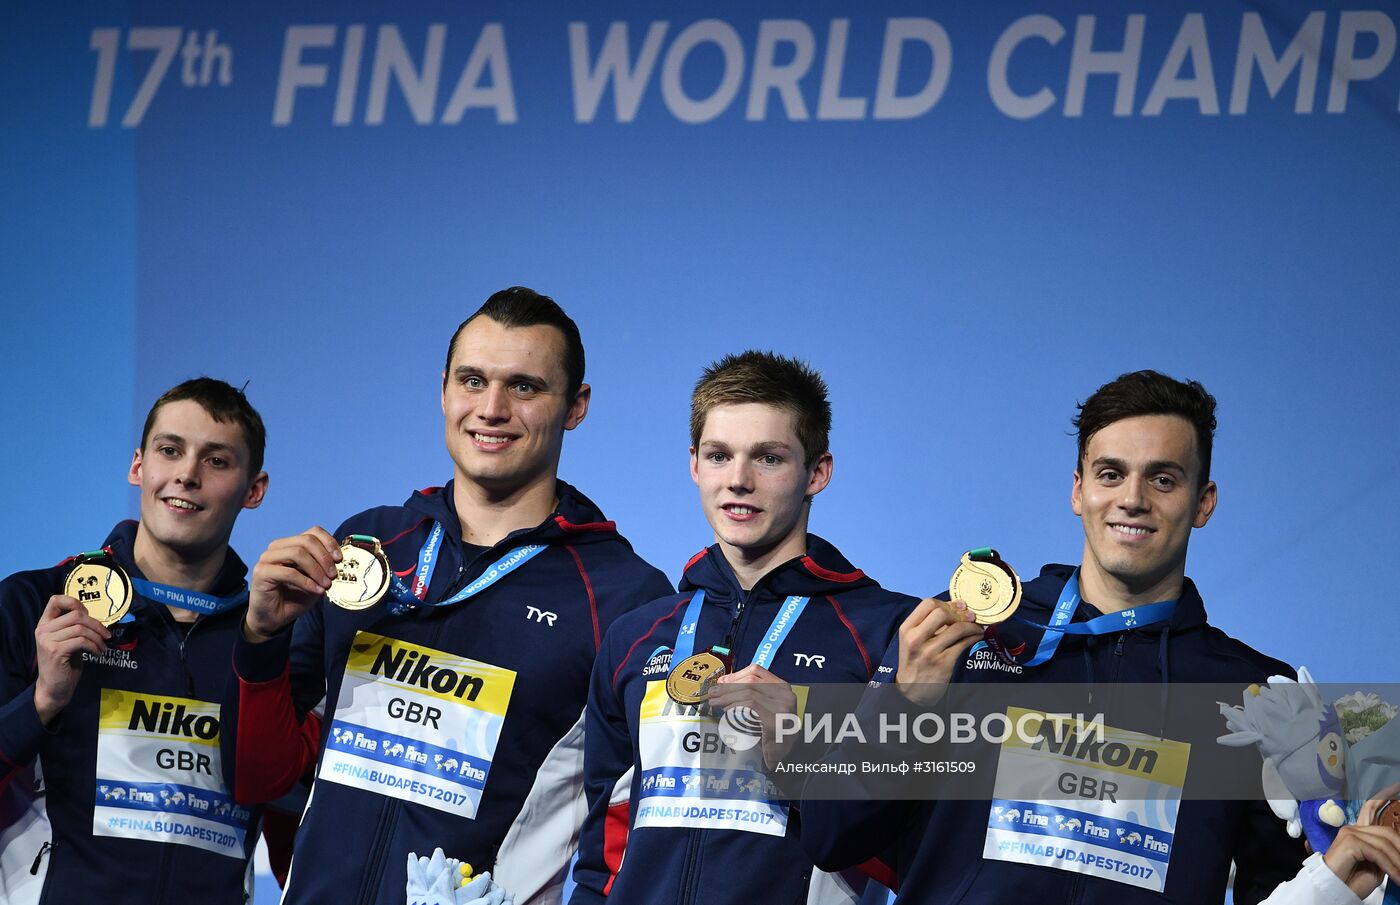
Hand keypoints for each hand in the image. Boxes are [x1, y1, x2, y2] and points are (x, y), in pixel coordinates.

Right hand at [34, 595, 110, 724]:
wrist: (54, 687)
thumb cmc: (64, 663)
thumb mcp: (69, 640)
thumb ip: (75, 627)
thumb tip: (94, 616)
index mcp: (44, 624)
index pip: (55, 600)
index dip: (74, 602)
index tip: (88, 614)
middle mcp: (43, 630)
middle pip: (76, 614)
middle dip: (96, 624)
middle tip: (106, 636)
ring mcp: (47, 640)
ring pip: (81, 628)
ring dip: (98, 638)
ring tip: (102, 647)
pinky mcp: (55, 651)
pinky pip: (81, 641)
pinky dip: (94, 646)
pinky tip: (97, 653)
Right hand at [245, 527, 340, 641]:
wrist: (273, 618)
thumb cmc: (294, 597)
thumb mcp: (316, 580)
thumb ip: (324, 568)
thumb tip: (340, 561)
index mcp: (291, 544)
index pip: (313, 532)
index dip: (329, 542)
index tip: (339, 558)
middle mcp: (277, 548)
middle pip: (306, 540)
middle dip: (324, 557)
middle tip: (333, 575)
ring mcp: (267, 559)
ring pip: (297, 553)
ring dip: (316, 569)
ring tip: (326, 584)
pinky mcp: (261, 573)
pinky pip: (289, 572)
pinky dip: (306, 582)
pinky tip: (316, 590)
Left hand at [709, 665, 798, 768]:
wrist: (784, 756)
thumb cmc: (772, 732)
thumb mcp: (765, 707)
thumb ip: (751, 694)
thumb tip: (724, 682)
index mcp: (783, 688)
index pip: (757, 671)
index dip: (736, 675)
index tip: (722, 681)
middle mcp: (786, 695)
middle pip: (750, 681)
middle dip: (728, 686)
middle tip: (713, 693)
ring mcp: (782, 708)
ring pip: (749, 693)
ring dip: (728, 697)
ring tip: (715, 702)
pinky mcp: (775, 722)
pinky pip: (750, 707)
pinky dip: (735, 707)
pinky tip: (727, 712)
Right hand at [894, 598, 982, 706]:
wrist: (911, 690)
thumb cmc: (914, 662)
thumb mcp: (911, 640)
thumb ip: (927, 625)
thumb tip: (956, 608)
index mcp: (907, 629)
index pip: (927, 604)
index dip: (946, 603)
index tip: (958, 606)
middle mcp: (916, 639)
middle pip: (941, 613)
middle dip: (959, 612)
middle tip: (968, 616)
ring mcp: (930, 652)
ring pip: (957, 628)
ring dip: (971, 625)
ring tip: (976, 626)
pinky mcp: (944, 663)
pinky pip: (964, 644)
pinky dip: (974, 636)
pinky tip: (977, 636)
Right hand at [1322, 781, 1399, 897]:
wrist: (1334, 890)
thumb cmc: (1352, 880)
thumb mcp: (1375, 864)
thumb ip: (1383, 851)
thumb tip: (1397, 847)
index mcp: (1358, 832)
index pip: (1371, 808)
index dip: (1384, 796)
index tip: (1396, 785)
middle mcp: (1353, 828)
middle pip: (1388, 833)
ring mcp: (1349, 833)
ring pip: (1385, 844)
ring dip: (1397, 863)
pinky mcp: (1349, 841)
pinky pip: (1378, 852)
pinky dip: (1390, 867)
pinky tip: (1395, 877)